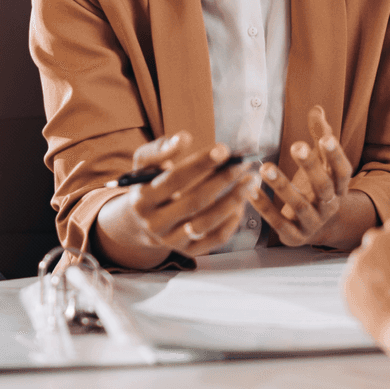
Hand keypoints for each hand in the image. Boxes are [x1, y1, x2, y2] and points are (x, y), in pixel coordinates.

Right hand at [94, 131, 260, 269]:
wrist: (139, 221)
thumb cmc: (148, 184)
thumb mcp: (145, 164)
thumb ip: (161, 149)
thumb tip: (183, 138)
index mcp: (142, 200)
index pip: (174, 179)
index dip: (200, 163)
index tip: (224, 149)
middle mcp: (155, 224)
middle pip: (194, 201)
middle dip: (223, 180)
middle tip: (244, 163)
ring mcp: (172, 240)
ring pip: (207, 223)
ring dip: (233, 200)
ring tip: (250, 181)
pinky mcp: (189, 250)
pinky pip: (216, 239)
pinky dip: (232, 221)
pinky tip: (242, 202)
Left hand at [250, 106, 374, 248]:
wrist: (316, 229)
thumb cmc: (316, 187)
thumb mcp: (322, 164)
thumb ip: (320, 136)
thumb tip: (317, 109)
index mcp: (339, 187)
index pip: (342, 171)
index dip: (336, 156)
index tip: (325, 138)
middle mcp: (329, 206)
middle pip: (323, 187)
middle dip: (310, 166)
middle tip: (296, 145)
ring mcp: (313, 223)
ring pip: (300, 206)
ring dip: (282, 186)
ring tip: (265, 167)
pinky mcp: (294, 236)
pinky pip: (278, 222)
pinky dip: (264, 207)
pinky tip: (250, 190)